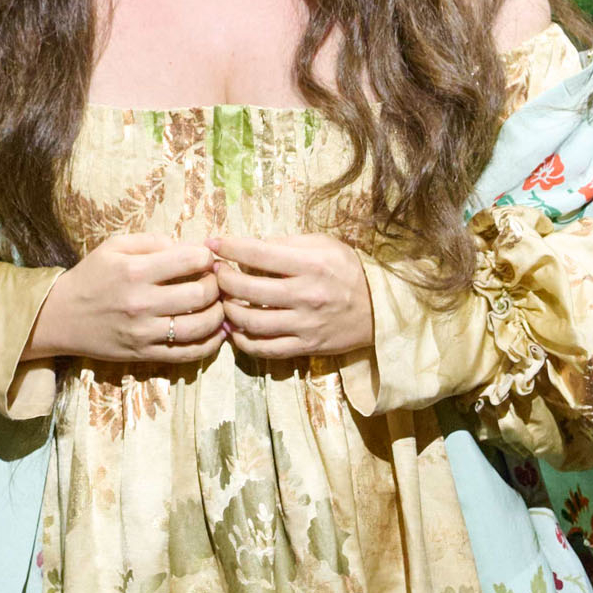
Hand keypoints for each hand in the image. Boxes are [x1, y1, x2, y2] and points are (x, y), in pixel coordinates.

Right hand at [23, 235, 225, 368]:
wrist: (60, 317)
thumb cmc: (90, 277)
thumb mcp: (113, 247)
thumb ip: (153, 241)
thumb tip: (191, 247)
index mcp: (134, 271)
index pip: (190, 260)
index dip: (207, 257)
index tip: (206, 259)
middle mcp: (141, 303)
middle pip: (201, 294)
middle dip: (216, 285)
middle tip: (215, 282)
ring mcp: (144, 333)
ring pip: (200, 326)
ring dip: (219, 315)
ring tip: (218, 305)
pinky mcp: (144, 354)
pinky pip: (187, 354)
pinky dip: (209, 344)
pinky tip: (216, 333)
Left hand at [211, 233, 374, 362]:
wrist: (380, 310)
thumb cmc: (348, 271)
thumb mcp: (324, 245)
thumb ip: (288, 244)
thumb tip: (250, 248)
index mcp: (311, 264)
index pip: (258, 253)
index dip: (229, 247)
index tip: (213, 243)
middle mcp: (306, 295)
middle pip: (246, 288)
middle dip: (222, 279)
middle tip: (215, 273)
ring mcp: (305, 324)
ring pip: (249, 320)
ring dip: (227, 309)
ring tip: (223, 300)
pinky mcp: (305, 347)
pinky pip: (264, 349)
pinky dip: (242, 340)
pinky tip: (235, 328)